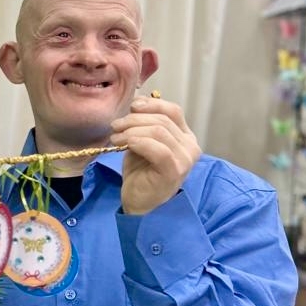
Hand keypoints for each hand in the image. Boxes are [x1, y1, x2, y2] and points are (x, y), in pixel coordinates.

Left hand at [110, 95, 200, 215]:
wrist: (139, 202)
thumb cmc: (141, 172)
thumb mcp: (142, 141)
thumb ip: (145, 124)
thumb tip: (137, 103)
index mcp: (185, 137)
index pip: (173, 111)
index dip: (151, 104)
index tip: (132, 106)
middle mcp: (190, 147)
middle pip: (162, 120)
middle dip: (134, 119)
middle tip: (115, 126)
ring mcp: (185, 160)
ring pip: (158, 131)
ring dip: (131, 130)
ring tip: (116, 137)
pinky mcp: (174, 171)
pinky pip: (157, 148)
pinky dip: (137, 141)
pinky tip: (124, 144)